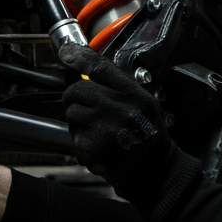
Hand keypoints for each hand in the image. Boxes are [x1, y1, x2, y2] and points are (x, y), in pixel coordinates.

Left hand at [59, 44, 177, 196]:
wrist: (154, 170)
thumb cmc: (147, 134)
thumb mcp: (143, 101)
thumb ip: (118, 86)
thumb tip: (89, 71)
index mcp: (132, 94)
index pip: (100, 68)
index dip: (79, 57)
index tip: (66, 52)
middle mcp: (117, 108)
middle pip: (76, 91)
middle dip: (77, 100)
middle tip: (92, 111)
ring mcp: (102, 128)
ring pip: (72, 115)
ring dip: (79, 123)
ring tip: (101, 132)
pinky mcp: (90, 147)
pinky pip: (74, 138)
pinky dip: (83, 143)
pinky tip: (101, 147)